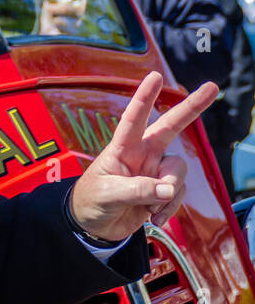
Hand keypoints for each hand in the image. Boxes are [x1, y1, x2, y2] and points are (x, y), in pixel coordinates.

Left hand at [69, 70, 218, 240]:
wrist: (94, 227)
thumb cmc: (92, 202)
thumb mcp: (108, 195)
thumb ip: (136, 190)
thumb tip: (167, 190)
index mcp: (122, 149)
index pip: (134, 119)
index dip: (144, 97)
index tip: (155, 76)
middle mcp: (142, 155)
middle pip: (171, 128)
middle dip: (191, 108)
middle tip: (213, 87)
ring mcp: (154, 171)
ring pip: (178, 173)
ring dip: (168, 194)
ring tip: (148, 210)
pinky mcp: (162, 190)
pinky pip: (177, 195)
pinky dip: (168, 209)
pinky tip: (152, 218)